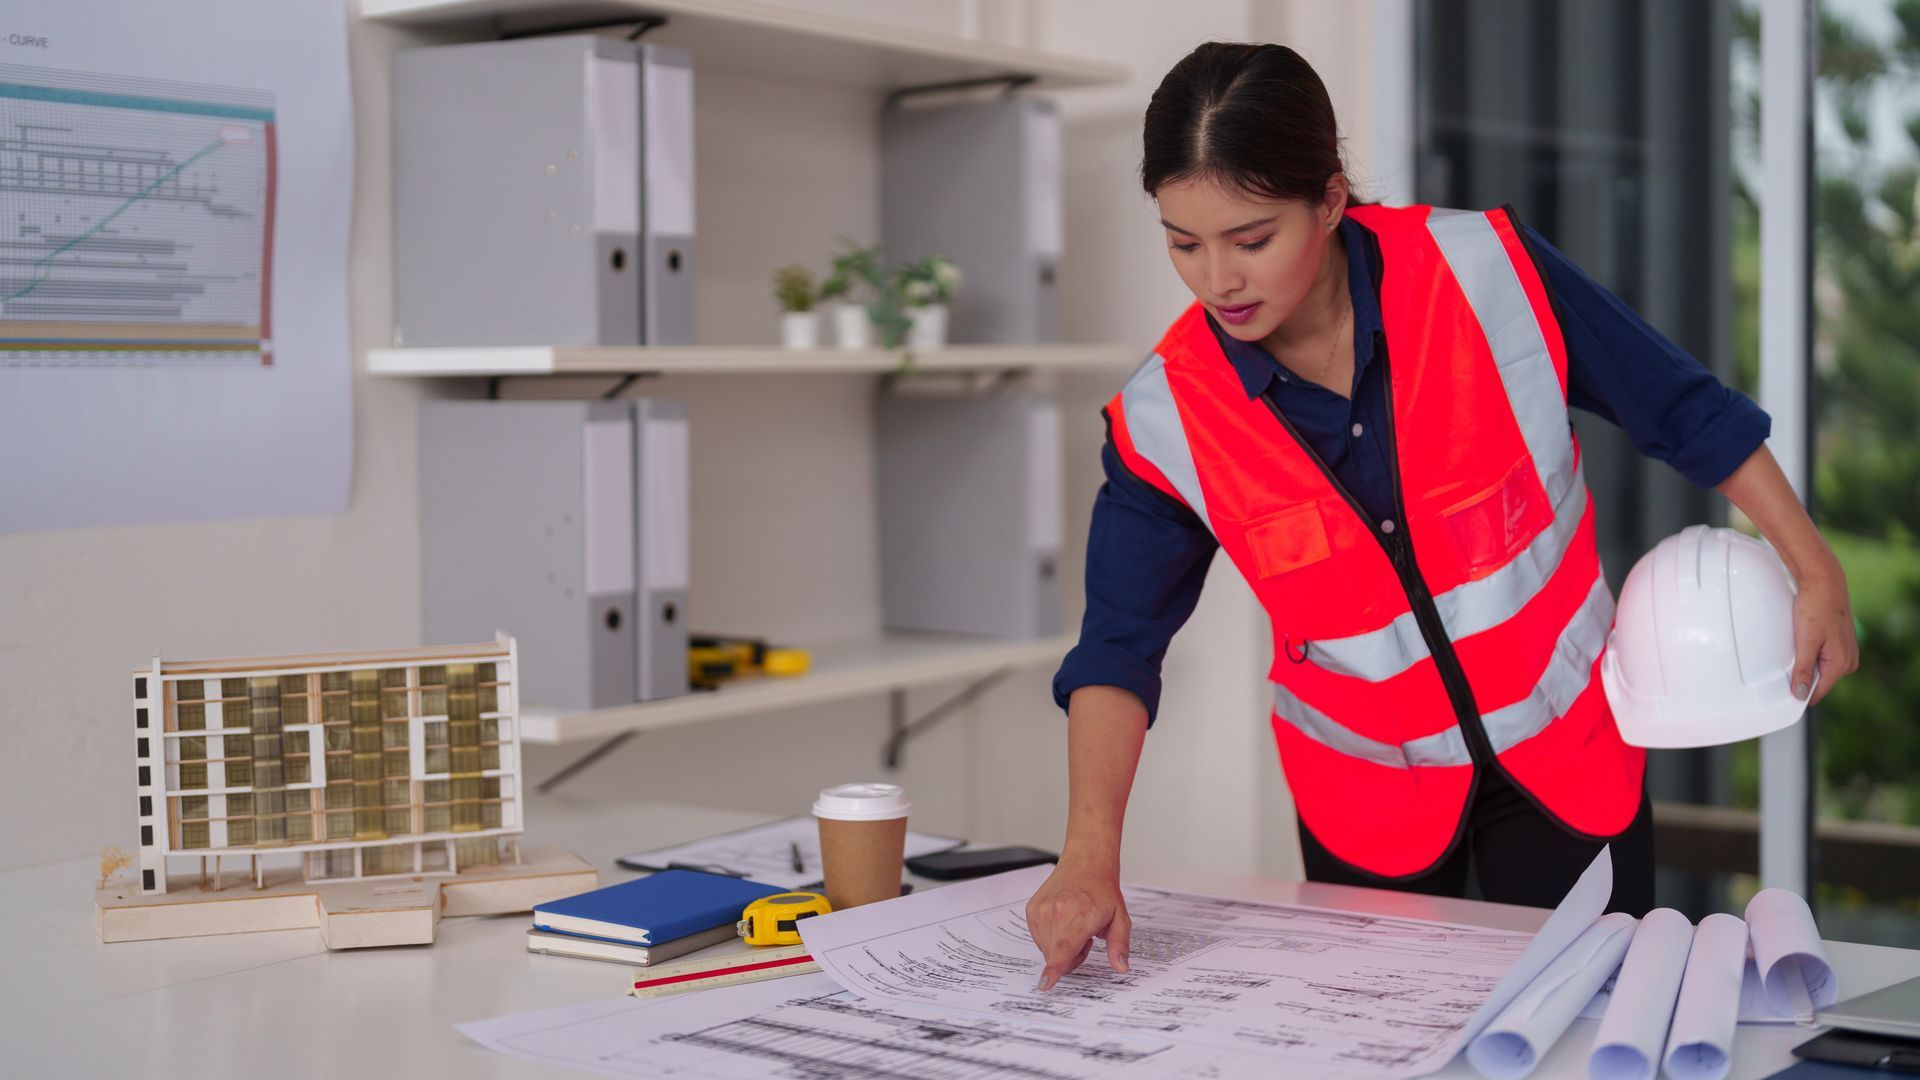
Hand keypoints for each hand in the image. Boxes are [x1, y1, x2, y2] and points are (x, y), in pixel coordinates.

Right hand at [1024, 859, 1130, 990]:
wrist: (1085, 863)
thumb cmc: (1102, 890)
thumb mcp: (1120, 919)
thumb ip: (1119, 946)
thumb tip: (1121, 966)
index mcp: (1079, 916)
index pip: (1063, 950)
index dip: (1054, 970)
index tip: (1045, 984)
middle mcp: (1055, 912)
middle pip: (1055, 956)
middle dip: (1071, 958)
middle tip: (1086, 938)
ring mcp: (1041, 910)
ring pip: (1046, 949)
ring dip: (1060, 947)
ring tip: (1074, 926)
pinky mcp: (1032, 910)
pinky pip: (1039, 938)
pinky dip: (1051, 937)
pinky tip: (1063, 922)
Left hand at [1792, 564, 1857, 705]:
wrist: (1824, 582)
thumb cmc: (1816, 607)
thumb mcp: (1806, 642)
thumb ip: (1804, 670)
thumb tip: (1800, 694)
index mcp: (1841, 664)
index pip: (1817, 692)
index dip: (1799, 692)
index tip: (1781, 693)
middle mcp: (1849, 661)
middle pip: (1819, 681)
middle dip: (1802, 675)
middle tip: (1786, 662)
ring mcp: (1847, 652)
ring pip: (1821, 669)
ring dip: (1807, 663)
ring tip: (1797, 647)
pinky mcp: (1842, 643)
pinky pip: (1823, 657)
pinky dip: (1812, 654)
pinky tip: (1803, 642)